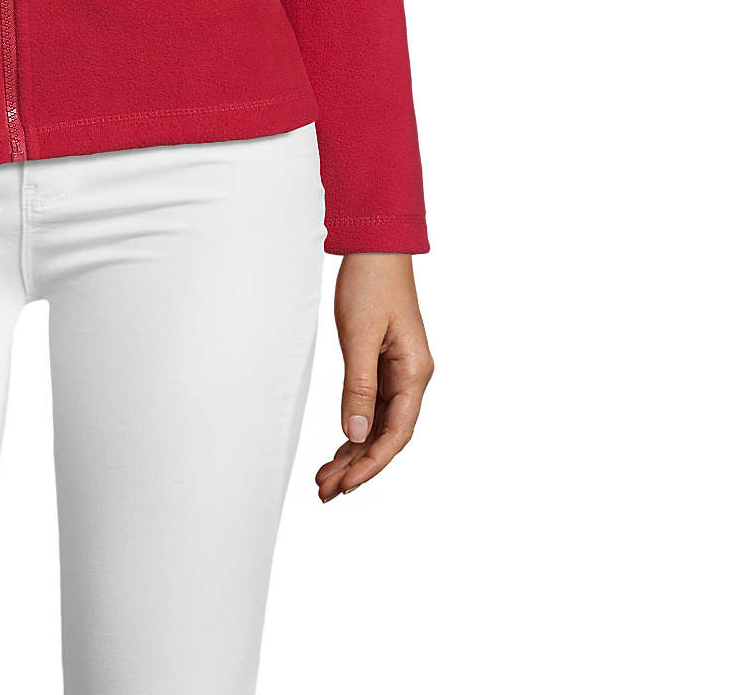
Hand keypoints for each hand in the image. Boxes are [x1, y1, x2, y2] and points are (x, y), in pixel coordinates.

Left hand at [316, 252, 431, 502]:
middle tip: (325, 491)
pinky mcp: (383, 364)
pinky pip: (371, 408)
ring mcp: (398, 372)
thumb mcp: (359, 335)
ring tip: (325, 479)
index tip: (346, 485)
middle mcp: (411, 377)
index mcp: (415, 372)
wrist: (374, 246)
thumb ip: (358, 386)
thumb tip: (356, 434)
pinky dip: (354, 429)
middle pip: (387, 435)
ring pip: (377, 425)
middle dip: (358, 466)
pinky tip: (338, 448)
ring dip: (353, 452)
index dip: (372, 463)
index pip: (397, 433)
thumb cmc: (370, 283)